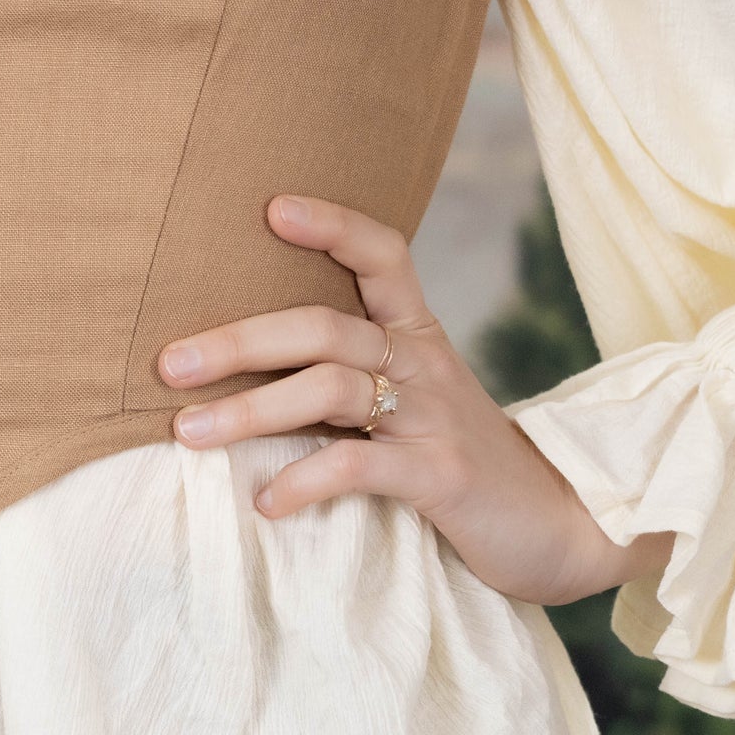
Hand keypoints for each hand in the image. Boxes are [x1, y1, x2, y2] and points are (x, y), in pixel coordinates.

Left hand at [155, 194, 674, 605]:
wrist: (566, 528)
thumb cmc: (460, 460)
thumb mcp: (410, 403)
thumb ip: (345, 378)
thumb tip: (234, 368)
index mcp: (416, 336)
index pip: (383, 255)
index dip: (333, 226)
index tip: (270, 207)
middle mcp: (422, 364)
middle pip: (325, 326)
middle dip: (240, 339)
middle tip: (168, 361)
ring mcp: (432, 419)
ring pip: (331, 390)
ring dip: (251, 411)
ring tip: (187, 433)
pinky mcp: (440, 479)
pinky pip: (360, 467)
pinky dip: (305, 480)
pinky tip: (265, 501)